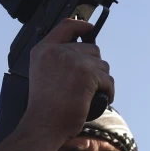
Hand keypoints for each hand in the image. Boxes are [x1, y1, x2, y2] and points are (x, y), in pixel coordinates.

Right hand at [19, 19, 114, 141]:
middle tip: (86, 84)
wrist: (44, 124)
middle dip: (94, 67)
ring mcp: (73, 60)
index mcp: (44, 50)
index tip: (90, 28)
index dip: (81, 25)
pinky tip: (96, 101)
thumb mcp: (42, 73)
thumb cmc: (45, 107)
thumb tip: (85, 52)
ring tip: (88, 95)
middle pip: (91, 48)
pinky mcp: (87, 73)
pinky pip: (107, 79)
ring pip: (102, 64)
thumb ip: (57, 58)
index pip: (66, 26)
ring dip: (100, 81)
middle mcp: (57, 51)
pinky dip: (107, 92)